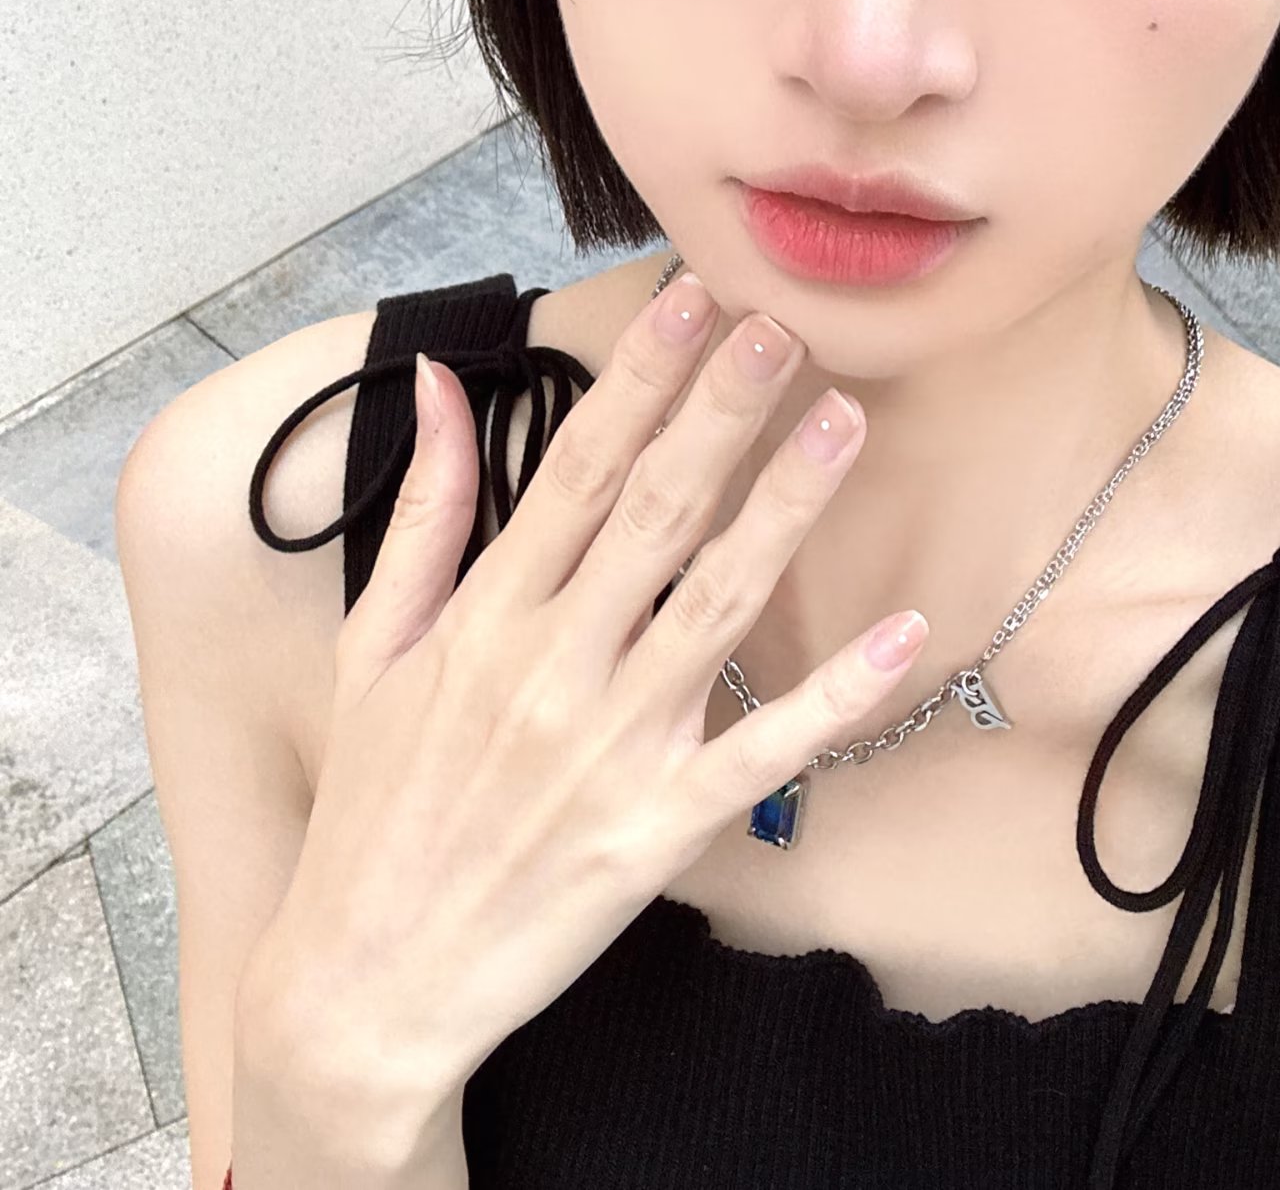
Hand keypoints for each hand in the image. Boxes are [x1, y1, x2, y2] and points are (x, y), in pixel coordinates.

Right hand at [238, 272, 926, 1112]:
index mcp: (487, 616)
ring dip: (786, 508)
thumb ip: (422, 510)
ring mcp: (613, 747)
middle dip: (723, 410)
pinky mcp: (659, 828)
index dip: (640, 377)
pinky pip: (764, 750)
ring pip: (719, 604)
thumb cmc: (377, 806)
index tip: (690, 301)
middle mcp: (554, 666)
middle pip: (657, 512)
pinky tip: (903, 633)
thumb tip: (435, 380)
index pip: (578, 468)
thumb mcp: (374, 646)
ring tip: (843, 423)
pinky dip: (835, 693)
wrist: (369, 985)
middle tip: (783, 326)